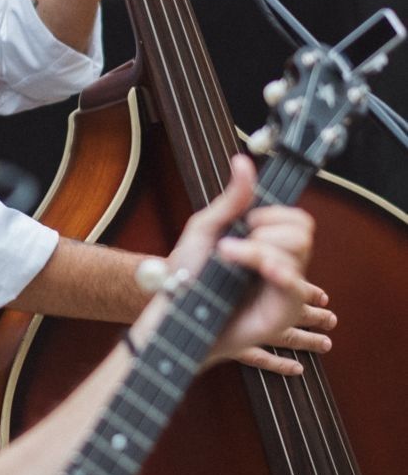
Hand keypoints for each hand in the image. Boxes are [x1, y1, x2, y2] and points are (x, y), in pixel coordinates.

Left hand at [135, 155, 323, 375]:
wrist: (171, 310)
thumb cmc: (188, 274)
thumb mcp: (206, 228)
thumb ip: (231, 198)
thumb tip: (243, 160)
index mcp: (268, 245)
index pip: (298, 219)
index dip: (273, 213)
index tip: (246, 221)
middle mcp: (281, 265)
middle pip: (303, 233)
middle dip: (268, 230)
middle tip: (234, 243)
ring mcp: (283, 290)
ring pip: (298, 255)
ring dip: (260, 248)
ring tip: (227, 256)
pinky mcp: (280, 314)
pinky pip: (294, 287)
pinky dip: (279, 271)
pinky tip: (263, 267)